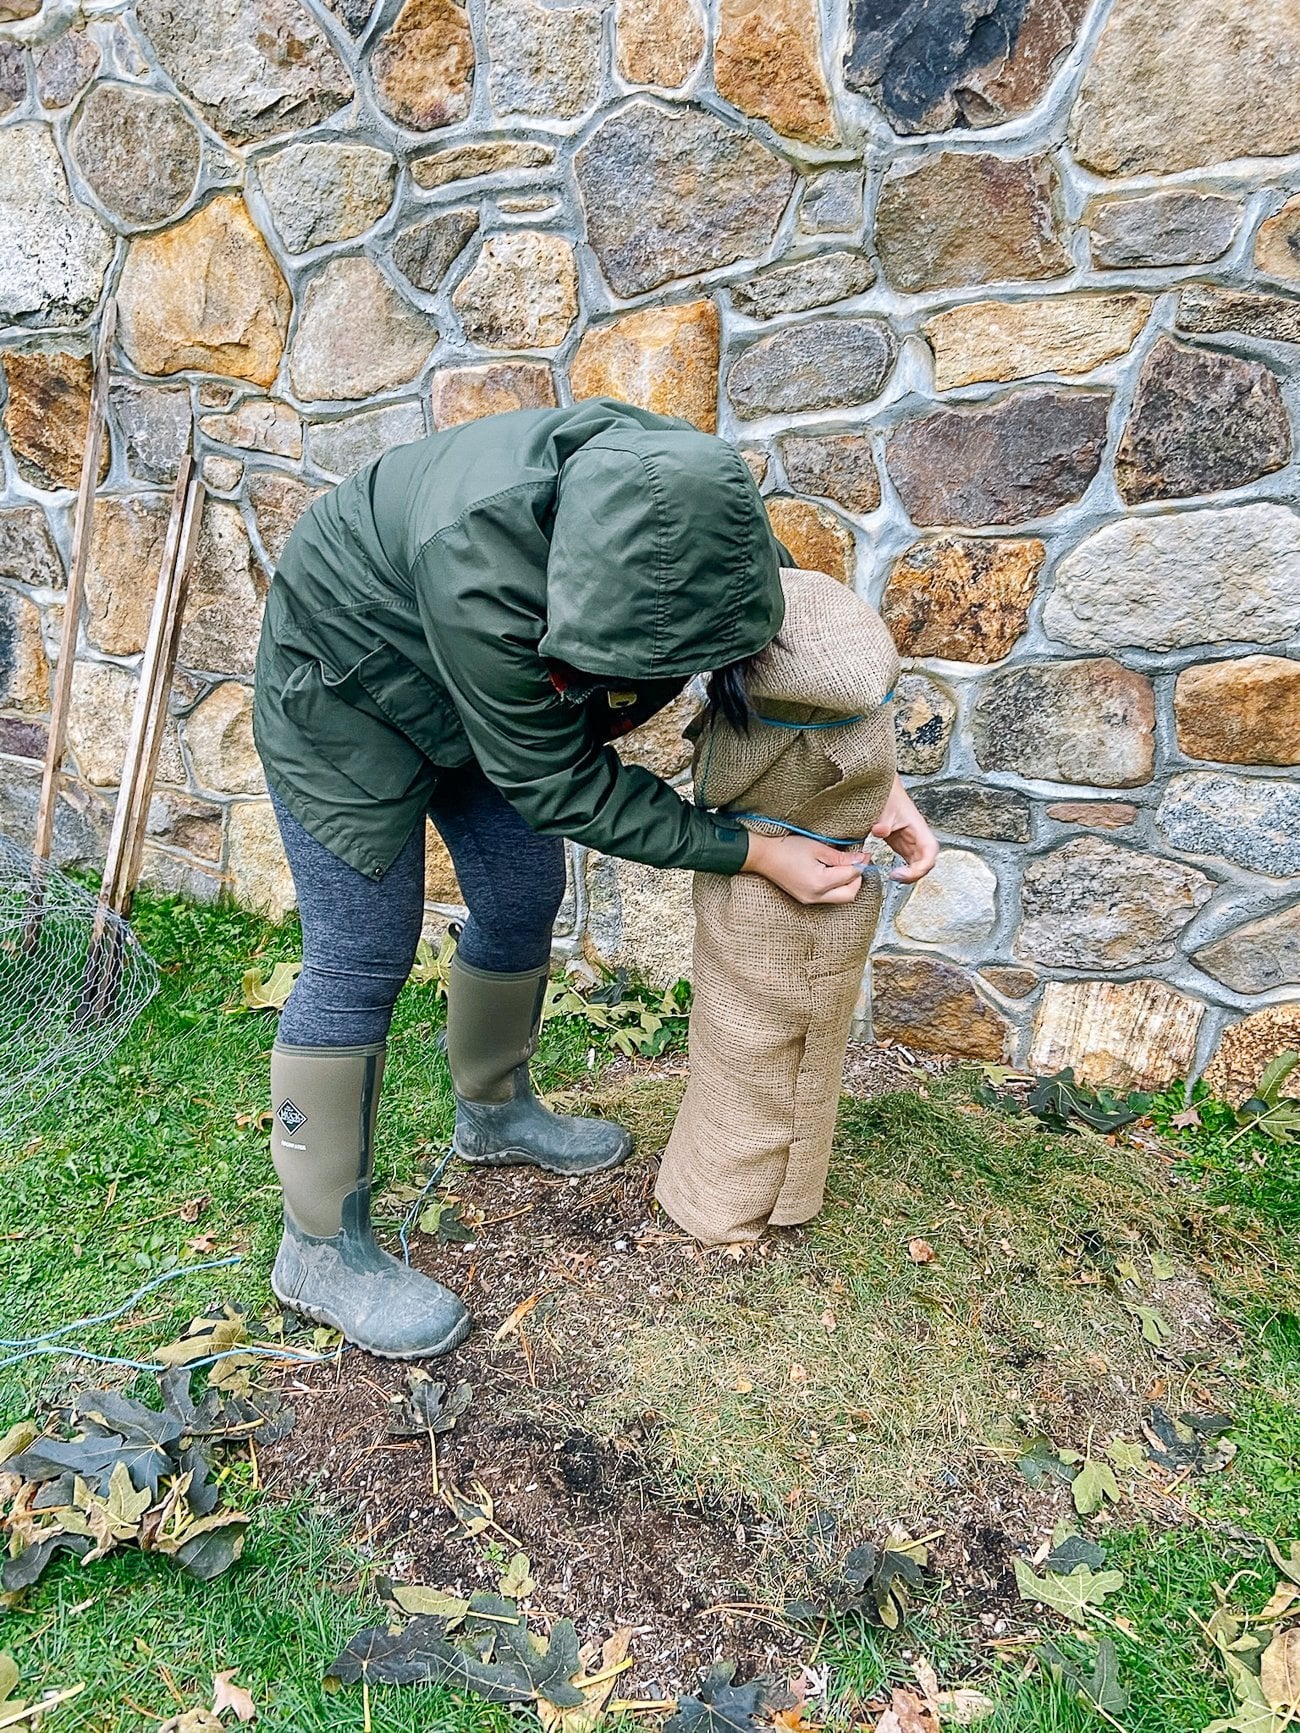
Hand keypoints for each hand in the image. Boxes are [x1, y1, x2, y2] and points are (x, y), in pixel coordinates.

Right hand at [742, 831, 866, 904]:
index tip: (865, 854)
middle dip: (857, 879)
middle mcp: (816, 896)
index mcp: (819, 883)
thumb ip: (841, 857)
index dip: (861, 864)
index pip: (850, 876)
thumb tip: (860, 859)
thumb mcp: (817, 848)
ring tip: (846, 866)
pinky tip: (834, 872)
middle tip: (859, 863)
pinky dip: (836, 887)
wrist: (763, 856)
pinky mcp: (806, 899)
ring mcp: (810, 900)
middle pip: (849, 894)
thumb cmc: (787, 849)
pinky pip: (828, 897)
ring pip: (840, 898)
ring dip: (848, 884)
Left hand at [871, 775, 938, 882]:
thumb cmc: (887, 796)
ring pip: (919, 863)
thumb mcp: (883, 808)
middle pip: (927, 862)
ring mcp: (912, 841)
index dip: (921, 867)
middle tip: (895, 877)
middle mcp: (919, 836)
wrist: (882, 788)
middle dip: (915, 874)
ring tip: (893, 877)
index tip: (903, 873)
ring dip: (910, 874)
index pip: (930, 851)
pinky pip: (909, 861)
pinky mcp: (903, 844)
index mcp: (918, 827)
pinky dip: (904, 870)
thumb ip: (882, 822)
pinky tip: (892, 874)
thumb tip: (880, 831)